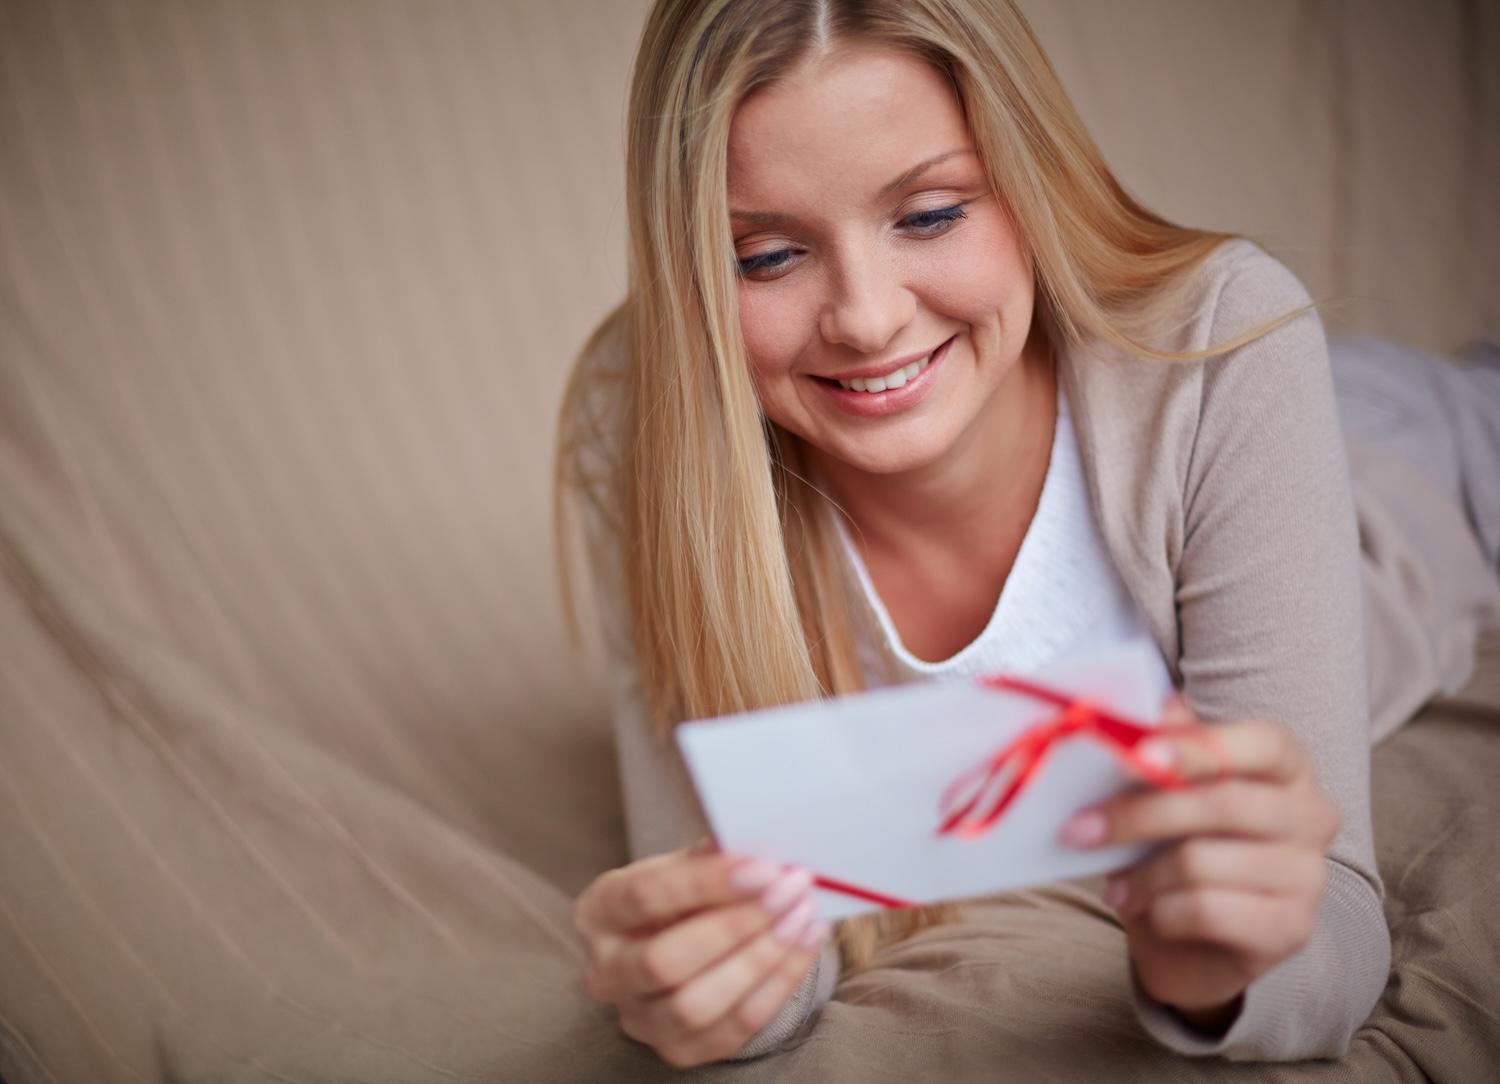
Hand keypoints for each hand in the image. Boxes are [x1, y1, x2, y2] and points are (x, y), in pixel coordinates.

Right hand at [573, 838, 831, 1067]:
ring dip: (762, 957)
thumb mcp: (680, 866)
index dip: (707, 883)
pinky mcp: (678, 1050)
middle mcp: (605, 972)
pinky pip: (735, 1027)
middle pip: (665, 961)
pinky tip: (804, 944)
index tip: (764, 867)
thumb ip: (709, 856)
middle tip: (790, 890)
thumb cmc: (678, 898)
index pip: (645, 897)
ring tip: (803, 916)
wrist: (679, 946)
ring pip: (697, 1004)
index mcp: (598, 911)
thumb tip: (754, 842)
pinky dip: (778, 983)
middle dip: (737, 925)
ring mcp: (639, 1019)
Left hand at [1059, 696, 1338, 1028]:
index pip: (1261, 743)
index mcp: (1287, 766)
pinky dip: (1162, 912)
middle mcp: (1311, 815)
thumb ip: (1160, 748)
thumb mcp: (1166, 792)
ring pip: (1203, 862)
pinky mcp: (1292, 928)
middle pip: (1220, 804)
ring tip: (1117, 885)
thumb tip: (1136, 715)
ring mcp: (1309, 875)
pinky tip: (1147, 911)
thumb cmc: (1178, 847)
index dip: (1197, 748)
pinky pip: (1208, 910)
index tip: (1138, 755)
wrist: (1196, 941)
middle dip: (1137, 816)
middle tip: (1079, 829)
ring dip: (1142, 875)